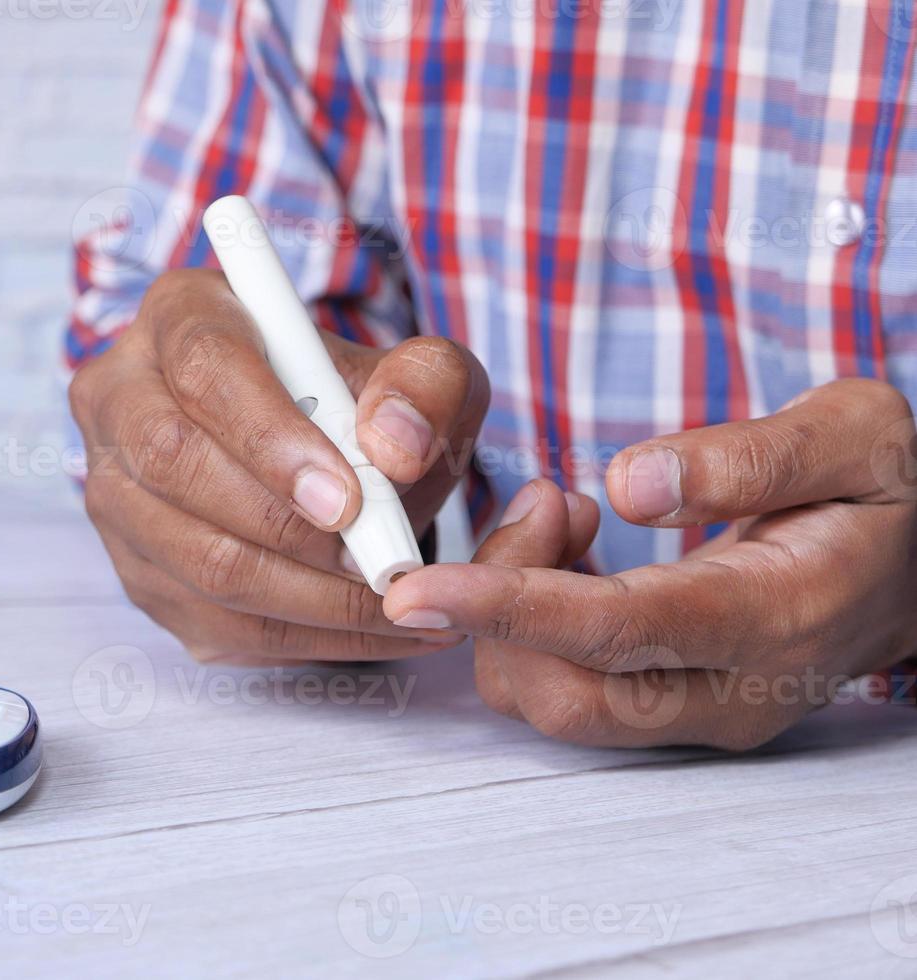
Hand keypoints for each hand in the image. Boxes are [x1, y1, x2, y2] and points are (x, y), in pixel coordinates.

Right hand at [69, 268, 488, 663]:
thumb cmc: (357, 403)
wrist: (323, 457)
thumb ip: (424, 386)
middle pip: (175, 463)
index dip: (271, 438)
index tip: (346, 498)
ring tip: (395, 601)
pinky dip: (302, 636)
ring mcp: (113, 488)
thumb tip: (396, 447)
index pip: (205, 368)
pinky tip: (371, 629)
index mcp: (182, 316)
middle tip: (377, 562)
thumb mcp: (416, 372)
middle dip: (286, 527)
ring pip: (192, 557)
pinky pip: (211, 619)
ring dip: (306, 596)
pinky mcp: (134, 568)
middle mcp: (122, 395)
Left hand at [384, 379, 916, 749]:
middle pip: (563, 695)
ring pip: (550, 701)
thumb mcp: (860, 435)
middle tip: (543, 499)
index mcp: (779, 619)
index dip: (507, 608)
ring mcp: (700, 714)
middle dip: (501, 604)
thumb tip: (631, 484)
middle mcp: (732, 693)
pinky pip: (564, 686)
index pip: (616, 635)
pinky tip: (567, 544)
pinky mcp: (671, 711)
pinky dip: (530, 621)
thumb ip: (751, 456)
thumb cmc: (890, 494)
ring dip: (514, 608)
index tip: (416, 587)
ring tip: (563, 510)